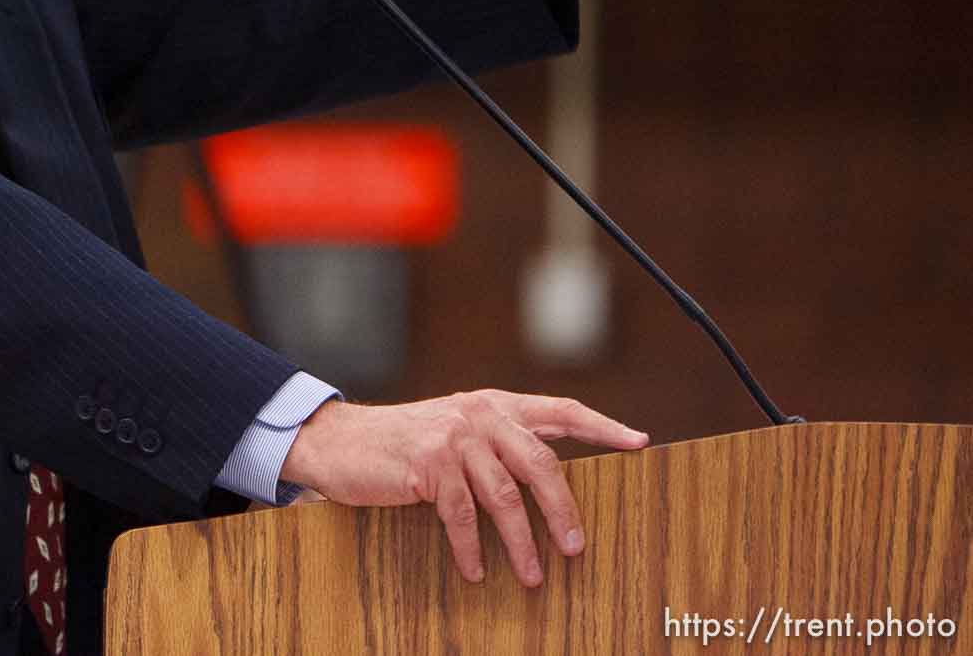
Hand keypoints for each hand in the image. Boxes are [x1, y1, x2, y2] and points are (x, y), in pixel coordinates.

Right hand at [277, 390, 648, 586]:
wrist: (340, 441)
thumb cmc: (401, 444)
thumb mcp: (454, 431)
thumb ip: (495, 443)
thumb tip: (546, 481)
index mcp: (494, 404)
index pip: (561, 410)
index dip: (602, 427)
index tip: (639, 443)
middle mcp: (479, 415)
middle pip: (541, 462)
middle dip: (563, 510)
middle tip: (577, 549)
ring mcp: (453, 438)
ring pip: (503, 496)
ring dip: (522, 542)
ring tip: (533, 575)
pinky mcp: (427, 464)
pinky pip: (461, 514)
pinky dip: (471, 548)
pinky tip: (477, 571)